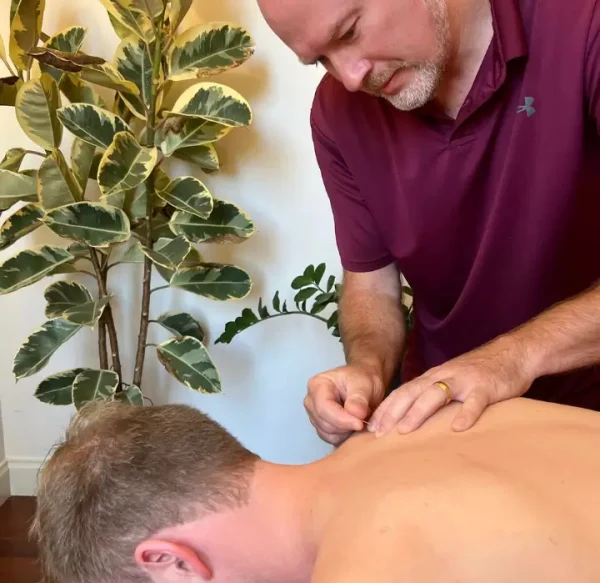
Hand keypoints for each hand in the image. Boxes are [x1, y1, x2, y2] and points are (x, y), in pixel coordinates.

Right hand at [305, 364, 385, 445]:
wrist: (365, 385)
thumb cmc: (362, 379)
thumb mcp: (364, 384)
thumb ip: (359, 398)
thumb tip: (356, 413)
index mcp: (317, 385)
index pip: (323, 407)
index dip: (341, 419)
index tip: (360, 423)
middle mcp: (311, 401)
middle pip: (324, 423)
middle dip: (345, 425)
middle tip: (364, 420)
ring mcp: (314, 415)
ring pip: (327, 433)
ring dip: (345, 431)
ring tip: (359, 420)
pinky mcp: (321, 427)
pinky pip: (331, 438)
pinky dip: (344, 436)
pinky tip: (353, 426)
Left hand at [369, 336, 534, 435]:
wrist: (514, 353)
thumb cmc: (479, 373)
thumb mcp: (451, 380)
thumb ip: (434, 395)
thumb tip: (413, 419)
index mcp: (433, 377)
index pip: (403, 392)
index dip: (386, 408)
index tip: (370, 427)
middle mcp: (444, 376)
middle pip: (412, 392)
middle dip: (392, 412)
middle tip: (377, 432)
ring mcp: (464, 380)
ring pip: (436, 394)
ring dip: (418, 412)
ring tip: (404, 431)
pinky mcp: (486, 387)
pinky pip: (474, 401)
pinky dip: (466, 414)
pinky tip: (458, 428)